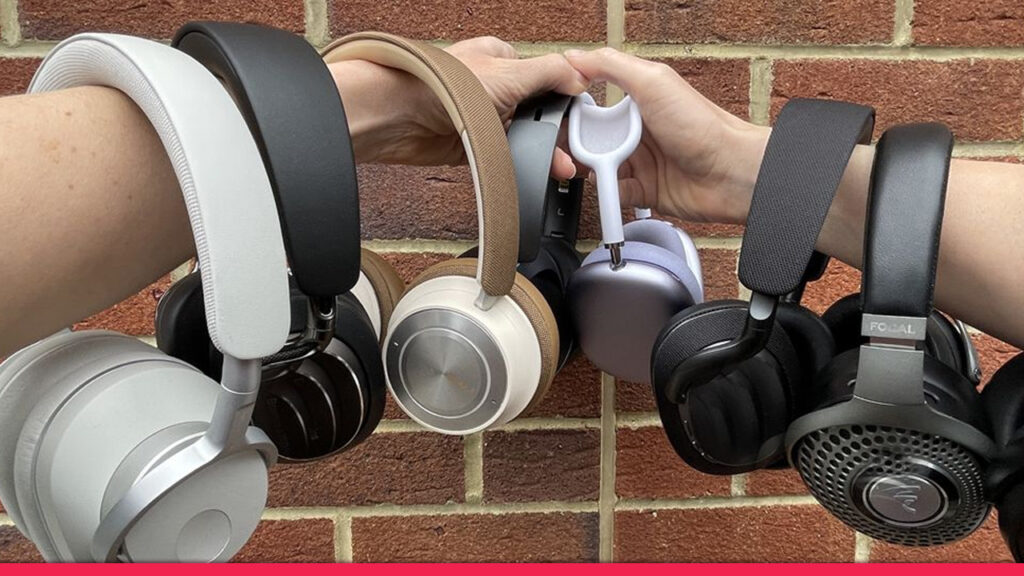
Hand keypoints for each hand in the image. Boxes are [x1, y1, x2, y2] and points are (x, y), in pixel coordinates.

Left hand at [332, 36, 587, 178]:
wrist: (400, 117)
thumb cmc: (443, 85)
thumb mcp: (510, 71)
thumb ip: (551, 72)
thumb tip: (582, 77)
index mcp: (504, 60)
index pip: (548, 77)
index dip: (567, 99)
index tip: (585, 121)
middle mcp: (494, 87)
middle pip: (538, 112)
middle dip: (558, 133)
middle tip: (577, 151)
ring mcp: (484, 117)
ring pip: (524, 137)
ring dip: (543, 152)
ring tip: (563, 168)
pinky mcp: (473, 144)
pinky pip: (505, 157)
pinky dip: (521, 165)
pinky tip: (537, 172)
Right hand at [565, 48, 769, 223]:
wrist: (731, 173)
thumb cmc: (703, 126)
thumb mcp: (654, 81)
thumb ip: (611, 66)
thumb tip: (575, 57)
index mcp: (636, 102)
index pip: (592, 106)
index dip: (574, 113)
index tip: (562, 119)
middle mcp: (637, 132)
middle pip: (591, 140)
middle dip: (576, 146)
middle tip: (571, 151)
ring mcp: (641, 163)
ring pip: (599, 168)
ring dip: (590, 171)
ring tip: (592, 170)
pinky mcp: (646, 191)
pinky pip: (615, 194)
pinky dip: (608, 195)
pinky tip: (611, 190)